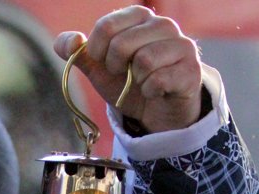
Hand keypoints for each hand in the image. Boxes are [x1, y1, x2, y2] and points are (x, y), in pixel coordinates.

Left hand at [54, 6, 202, 132]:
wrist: (156, 111)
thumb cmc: (128, 83)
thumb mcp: (99, 68)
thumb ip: (79, 53)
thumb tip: (67, 43)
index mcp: (139, 17)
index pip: (105, 27)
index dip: (97, 52)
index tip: (105, 62)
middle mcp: (163, 25)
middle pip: (122, 44)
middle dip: (115, 67)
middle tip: (124, 74)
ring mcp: (181, 45)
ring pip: (143, 61)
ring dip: (135, 81)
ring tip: (142, 81)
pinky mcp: (191, 69)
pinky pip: (159, 80)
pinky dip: (150, 92)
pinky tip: (156, 91)